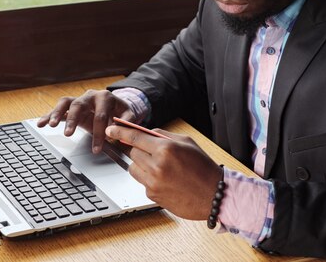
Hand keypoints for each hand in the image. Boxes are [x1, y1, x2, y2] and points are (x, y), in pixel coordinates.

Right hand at [37, 89, 135, 152]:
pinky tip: (41, 123)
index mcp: (105, 97)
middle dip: (73, 120)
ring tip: (51, 125)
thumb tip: (117, 131)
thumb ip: (125, 122)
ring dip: (57, 114)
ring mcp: (79, 99)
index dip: (98, 133)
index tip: (96, 148)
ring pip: (66, 103)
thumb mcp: (128, 114)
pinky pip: (59, 109)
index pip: (100, 116)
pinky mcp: (71, 105)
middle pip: (79, 105)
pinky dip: (49, 115)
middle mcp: (90, 96)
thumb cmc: (120, 111)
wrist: (115, 104)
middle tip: (68, 133)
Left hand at [105, 125, 221, 219]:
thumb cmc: (203, 167)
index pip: (135, 137)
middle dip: (139, 150)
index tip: (110, 128)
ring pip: (133, 168)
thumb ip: (163, 135)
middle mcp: (157, 166)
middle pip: (132, 153)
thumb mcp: (187, 142)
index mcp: (166, 149)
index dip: (120, 131)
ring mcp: (154, 183)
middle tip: (152, 152)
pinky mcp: (153, 196)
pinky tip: (165, 180)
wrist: (215, 195)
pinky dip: (149, 179)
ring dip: (141, 164)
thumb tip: (144, 132)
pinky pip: (142, 182)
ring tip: (160, 167)